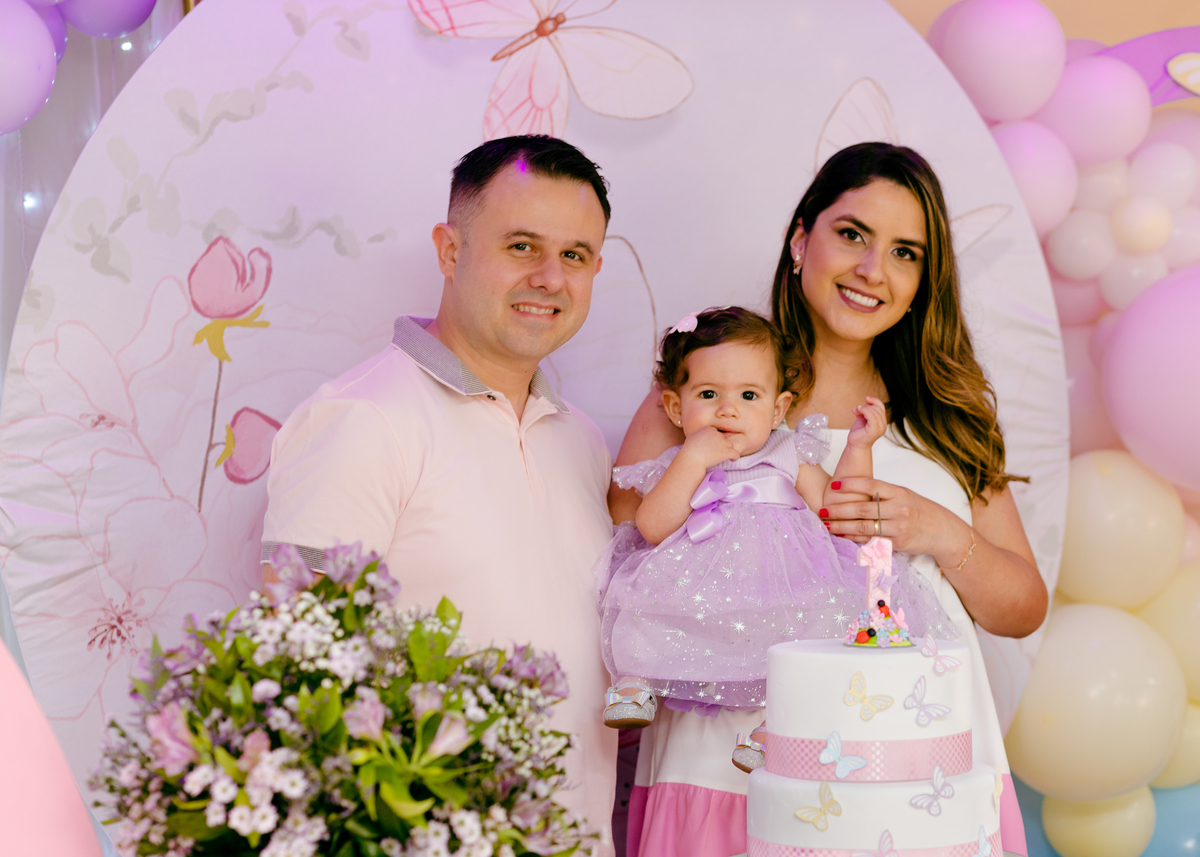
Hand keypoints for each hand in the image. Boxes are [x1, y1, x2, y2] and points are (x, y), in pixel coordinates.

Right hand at [677, 426, 739, 470]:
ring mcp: (722, 443)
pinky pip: (736, 453)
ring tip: (725, 456)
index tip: (713, 446)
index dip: (715, 440)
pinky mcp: (726, 452)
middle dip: (721, 445)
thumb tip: (700, 436)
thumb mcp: (692, 437)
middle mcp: (717, 434)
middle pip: (723, 438)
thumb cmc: (688, 450)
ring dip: (728, 450)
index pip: (716, 433)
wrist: (691, 459)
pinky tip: (732, 460)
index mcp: (709, 429)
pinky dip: (735, 457)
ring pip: (730, 445)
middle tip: (717, 453)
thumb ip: (699, 435)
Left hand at [822, 476, 968, 563]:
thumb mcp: (905, 495)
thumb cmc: (920, 510)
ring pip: (864, 527)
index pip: (871, 485)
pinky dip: (854, 539)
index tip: (833, 485)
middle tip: (822, 510)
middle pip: (863, 508)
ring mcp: (898, 528)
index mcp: (900, 492)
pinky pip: (871, 541)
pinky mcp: (897, 544)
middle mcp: (899, 509)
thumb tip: (854, 489)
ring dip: (842, 527)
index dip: (850, 484)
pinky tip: (842, 537)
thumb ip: (883, 494)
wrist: (943, 532)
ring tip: (826, 524)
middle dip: (839, 509)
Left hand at [846, 396, 886, 449]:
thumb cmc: (859, 433)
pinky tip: (858, 411)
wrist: (855, 445)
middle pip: (877, 408)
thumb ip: (868, 411)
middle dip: (866, 406)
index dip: (874, 400)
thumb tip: (868, 399)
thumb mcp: (864, 419)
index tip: (866, 398)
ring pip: (874, 411)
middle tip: (856, 410)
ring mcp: (880, 428)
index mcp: (882, 422)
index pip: (881, 407)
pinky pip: (871, 416)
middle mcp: (883, 425)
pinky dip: (864, 411)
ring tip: (856, 412)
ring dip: (863, 409)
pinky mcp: (874, 430)